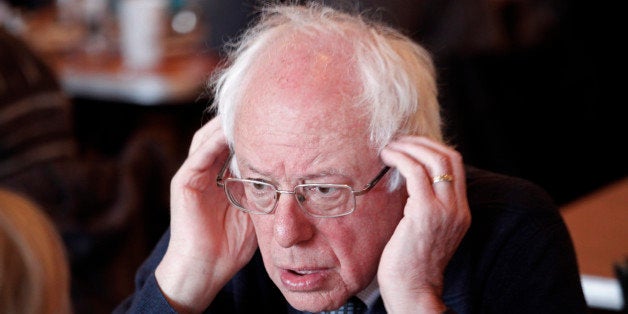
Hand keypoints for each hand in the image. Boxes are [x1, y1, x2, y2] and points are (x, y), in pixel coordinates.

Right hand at [155, 117, 257, 312]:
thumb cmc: (231, 246)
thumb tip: (292, 175)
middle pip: (218, 136)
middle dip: (236, 122)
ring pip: (206, 139)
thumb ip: (265, 190)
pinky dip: (213, 142)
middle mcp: (206, 172)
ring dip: (224, 125)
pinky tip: (230, 133)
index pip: (233, 144)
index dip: (250, 131)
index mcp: (221, 177)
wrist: (205, 270)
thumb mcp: (255, 210)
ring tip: (246, 113)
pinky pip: (199, 156)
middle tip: (261, 108)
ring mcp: (193, 175)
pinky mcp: (183, 182)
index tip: (273, 119)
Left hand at [378, 136, 470, 312]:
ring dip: (409, 147)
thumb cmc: (409, 264)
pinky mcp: (425, 212)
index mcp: (460, 212)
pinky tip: (386, 158)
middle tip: (398, 140)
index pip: (456, 166)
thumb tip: (405, 182)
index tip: (410, 145)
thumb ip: (424, 207)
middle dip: (421, 142)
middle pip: (449, 157)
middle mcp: (458, 208)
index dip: (432, 149)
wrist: (412, 291)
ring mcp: (444, 210)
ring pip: (434, 160)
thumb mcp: (425, 231)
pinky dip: (400, 158)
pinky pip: (415, 172)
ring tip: (388, 147)